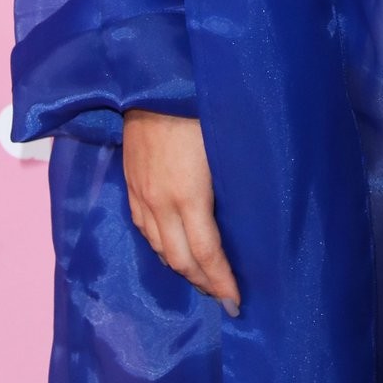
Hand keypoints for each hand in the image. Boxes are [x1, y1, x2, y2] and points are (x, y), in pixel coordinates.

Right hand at [121, 109, 241, 316]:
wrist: (154, 81)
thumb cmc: (200, 108)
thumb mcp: (225, 146)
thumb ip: (233, 184)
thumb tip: (251, 212)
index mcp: (189, 195)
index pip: (207, 253)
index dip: (221, 281)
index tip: (237, 301)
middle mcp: (160, 202)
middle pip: (180, 259)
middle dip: (202, 282)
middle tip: (222, 297)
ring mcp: (141, 194)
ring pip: (158, 247)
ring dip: (181, 267)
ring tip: (201, 278)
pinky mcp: (130, 183)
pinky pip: (142, 227)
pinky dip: (159, 246)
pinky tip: (171, 248)